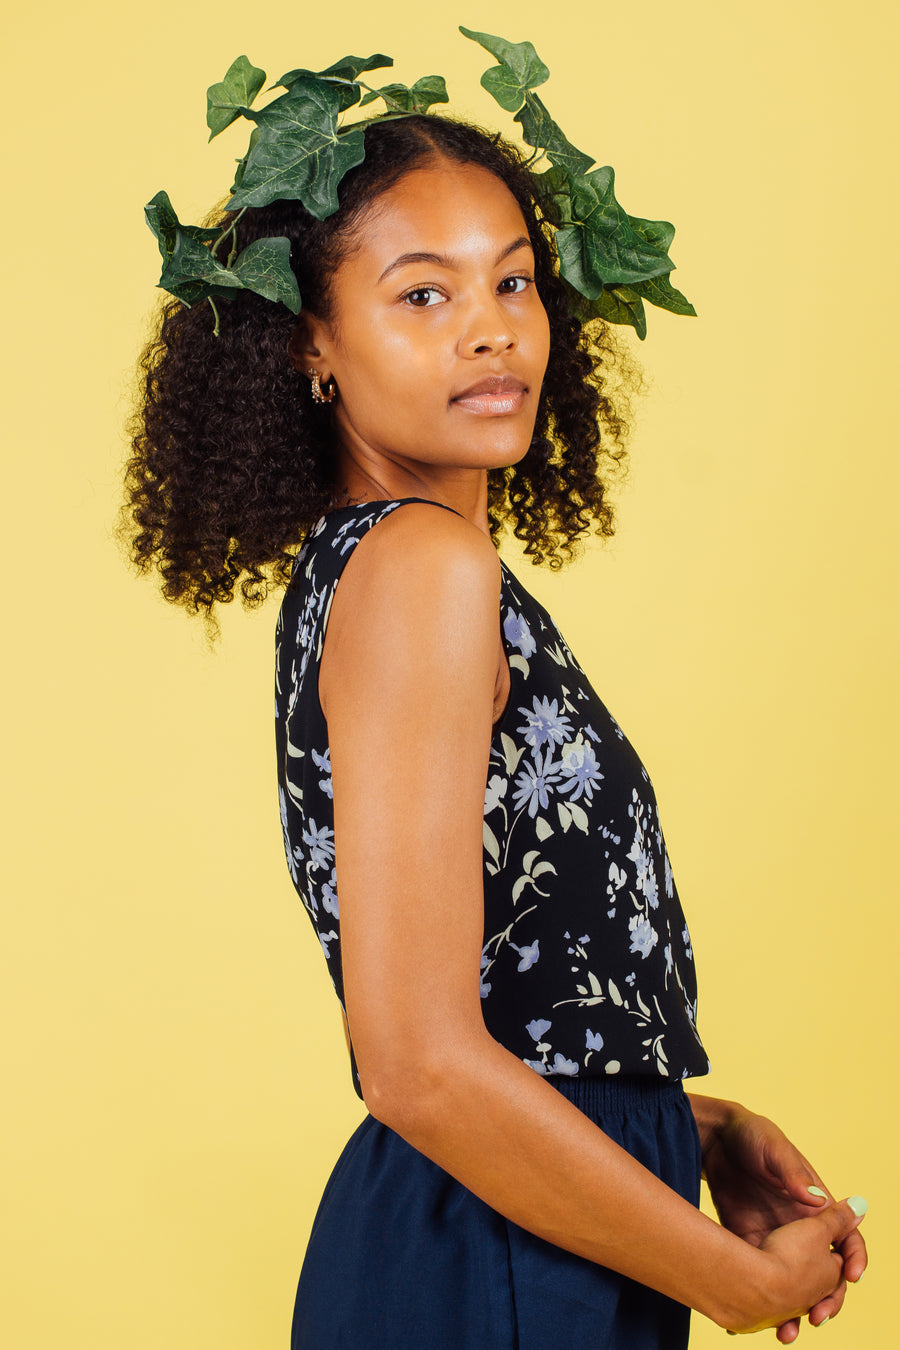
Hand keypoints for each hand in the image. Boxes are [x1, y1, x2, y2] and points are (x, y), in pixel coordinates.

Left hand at [695, 1098, 867, 1340]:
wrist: (711, 1139)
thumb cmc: (750, 1135)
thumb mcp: (772, 1147)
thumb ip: (793, 1173)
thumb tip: (818, 1201)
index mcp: (814, 1205)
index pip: (846, 1238)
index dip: (854, 1259)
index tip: (849, 1278)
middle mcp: (799, 1227)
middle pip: (824, 1272)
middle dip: (827, 1298)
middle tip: (816, 1317)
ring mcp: (774, 1237)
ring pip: (792, 1283)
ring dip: (793, 1309)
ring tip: (786, 1333)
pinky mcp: (746, 1242)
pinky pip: (757, 1276)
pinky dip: (758, 1300)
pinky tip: (748, 1321)